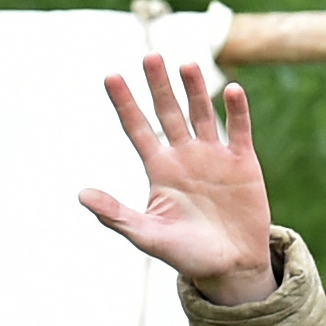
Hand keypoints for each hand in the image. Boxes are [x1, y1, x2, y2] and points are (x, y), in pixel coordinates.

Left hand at [78, 56, 279, 306]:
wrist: (232, 268)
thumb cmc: (187, 255)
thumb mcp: (147, 236)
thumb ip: (116, 215)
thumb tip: (81, 195)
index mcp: (159, 168)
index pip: (137, 127)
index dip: (124, 102)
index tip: (110, 76)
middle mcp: (184, 155)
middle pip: (168, 111)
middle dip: (158, 85)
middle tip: (149, 57)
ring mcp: (214, 156)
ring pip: (201, 114)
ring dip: (194, 90)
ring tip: (187, 66)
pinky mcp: (243, 162)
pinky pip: (239, 129)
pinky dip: (236, 110)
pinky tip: (231, 90)